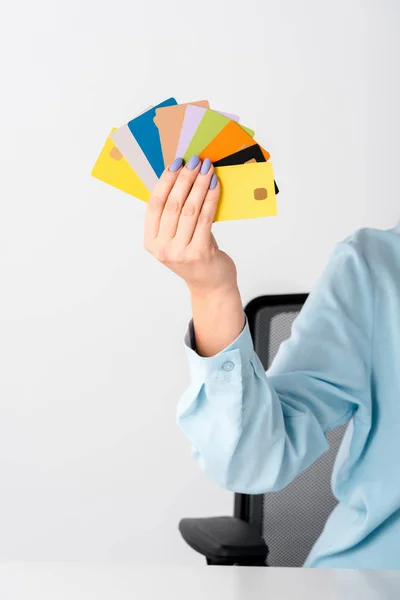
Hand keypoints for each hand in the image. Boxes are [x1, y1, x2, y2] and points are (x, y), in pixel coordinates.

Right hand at [144, 156, 237, 295]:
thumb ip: (174, 214)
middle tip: (195, 161)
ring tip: (207, 169)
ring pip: (189, 209)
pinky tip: (215, 186)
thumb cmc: (195, 254)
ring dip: (199, 185)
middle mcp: (162, 248)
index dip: (165, 181)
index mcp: (151, 241)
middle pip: (172, 204)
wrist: (210, 284)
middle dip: (185, 178)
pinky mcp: (199, 253)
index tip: (176, 163)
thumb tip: (182, 175)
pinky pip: (205, 218)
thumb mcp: (177, 236)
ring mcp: (179, 252)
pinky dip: (211, 199)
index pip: (154, 204)